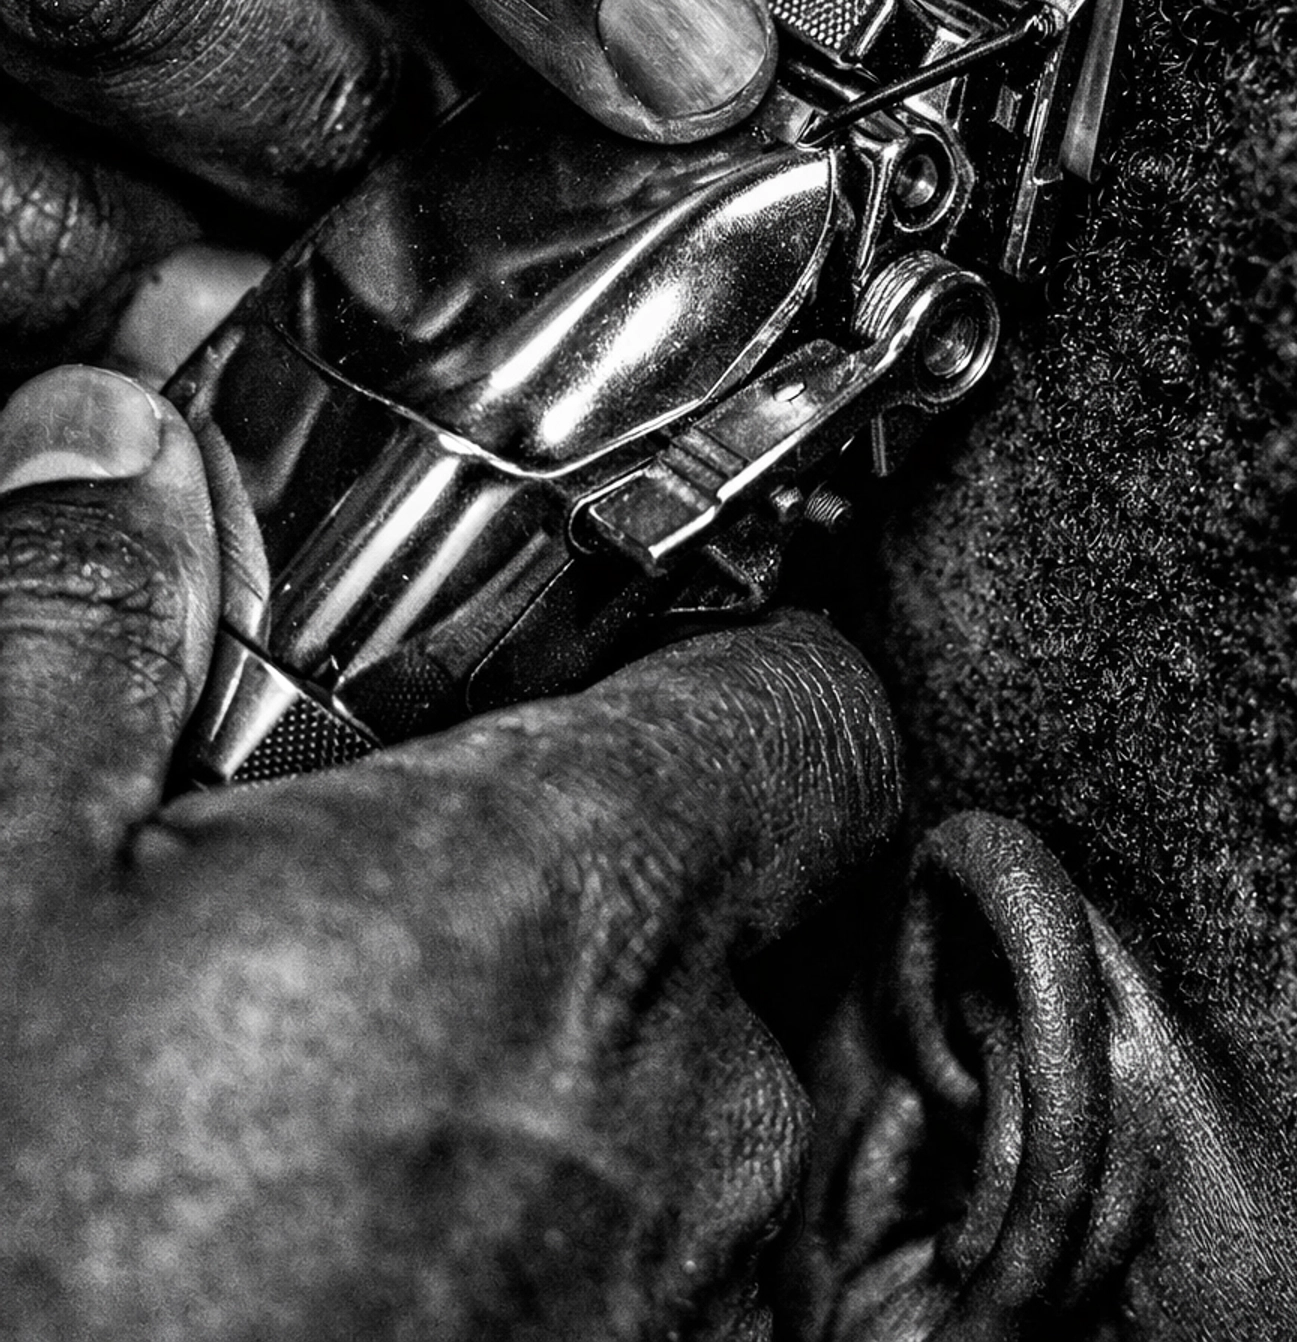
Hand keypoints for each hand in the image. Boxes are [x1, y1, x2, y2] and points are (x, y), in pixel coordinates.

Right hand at [0, 362, 901, 1340]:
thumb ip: (82, 628)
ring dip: (591, 1030)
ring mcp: (683, 1298)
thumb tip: (116, 450)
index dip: (730, 638)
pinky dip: (575, 1191)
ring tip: (389, 1030)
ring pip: (718, 1085)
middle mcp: (687, 1111)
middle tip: (442, 830)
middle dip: (628, 838)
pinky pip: (669, 1252)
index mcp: (564, 912)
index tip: (624, 631)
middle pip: (764, 890)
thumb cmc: (29, 1254)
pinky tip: (396, 1198)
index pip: (807, 701)